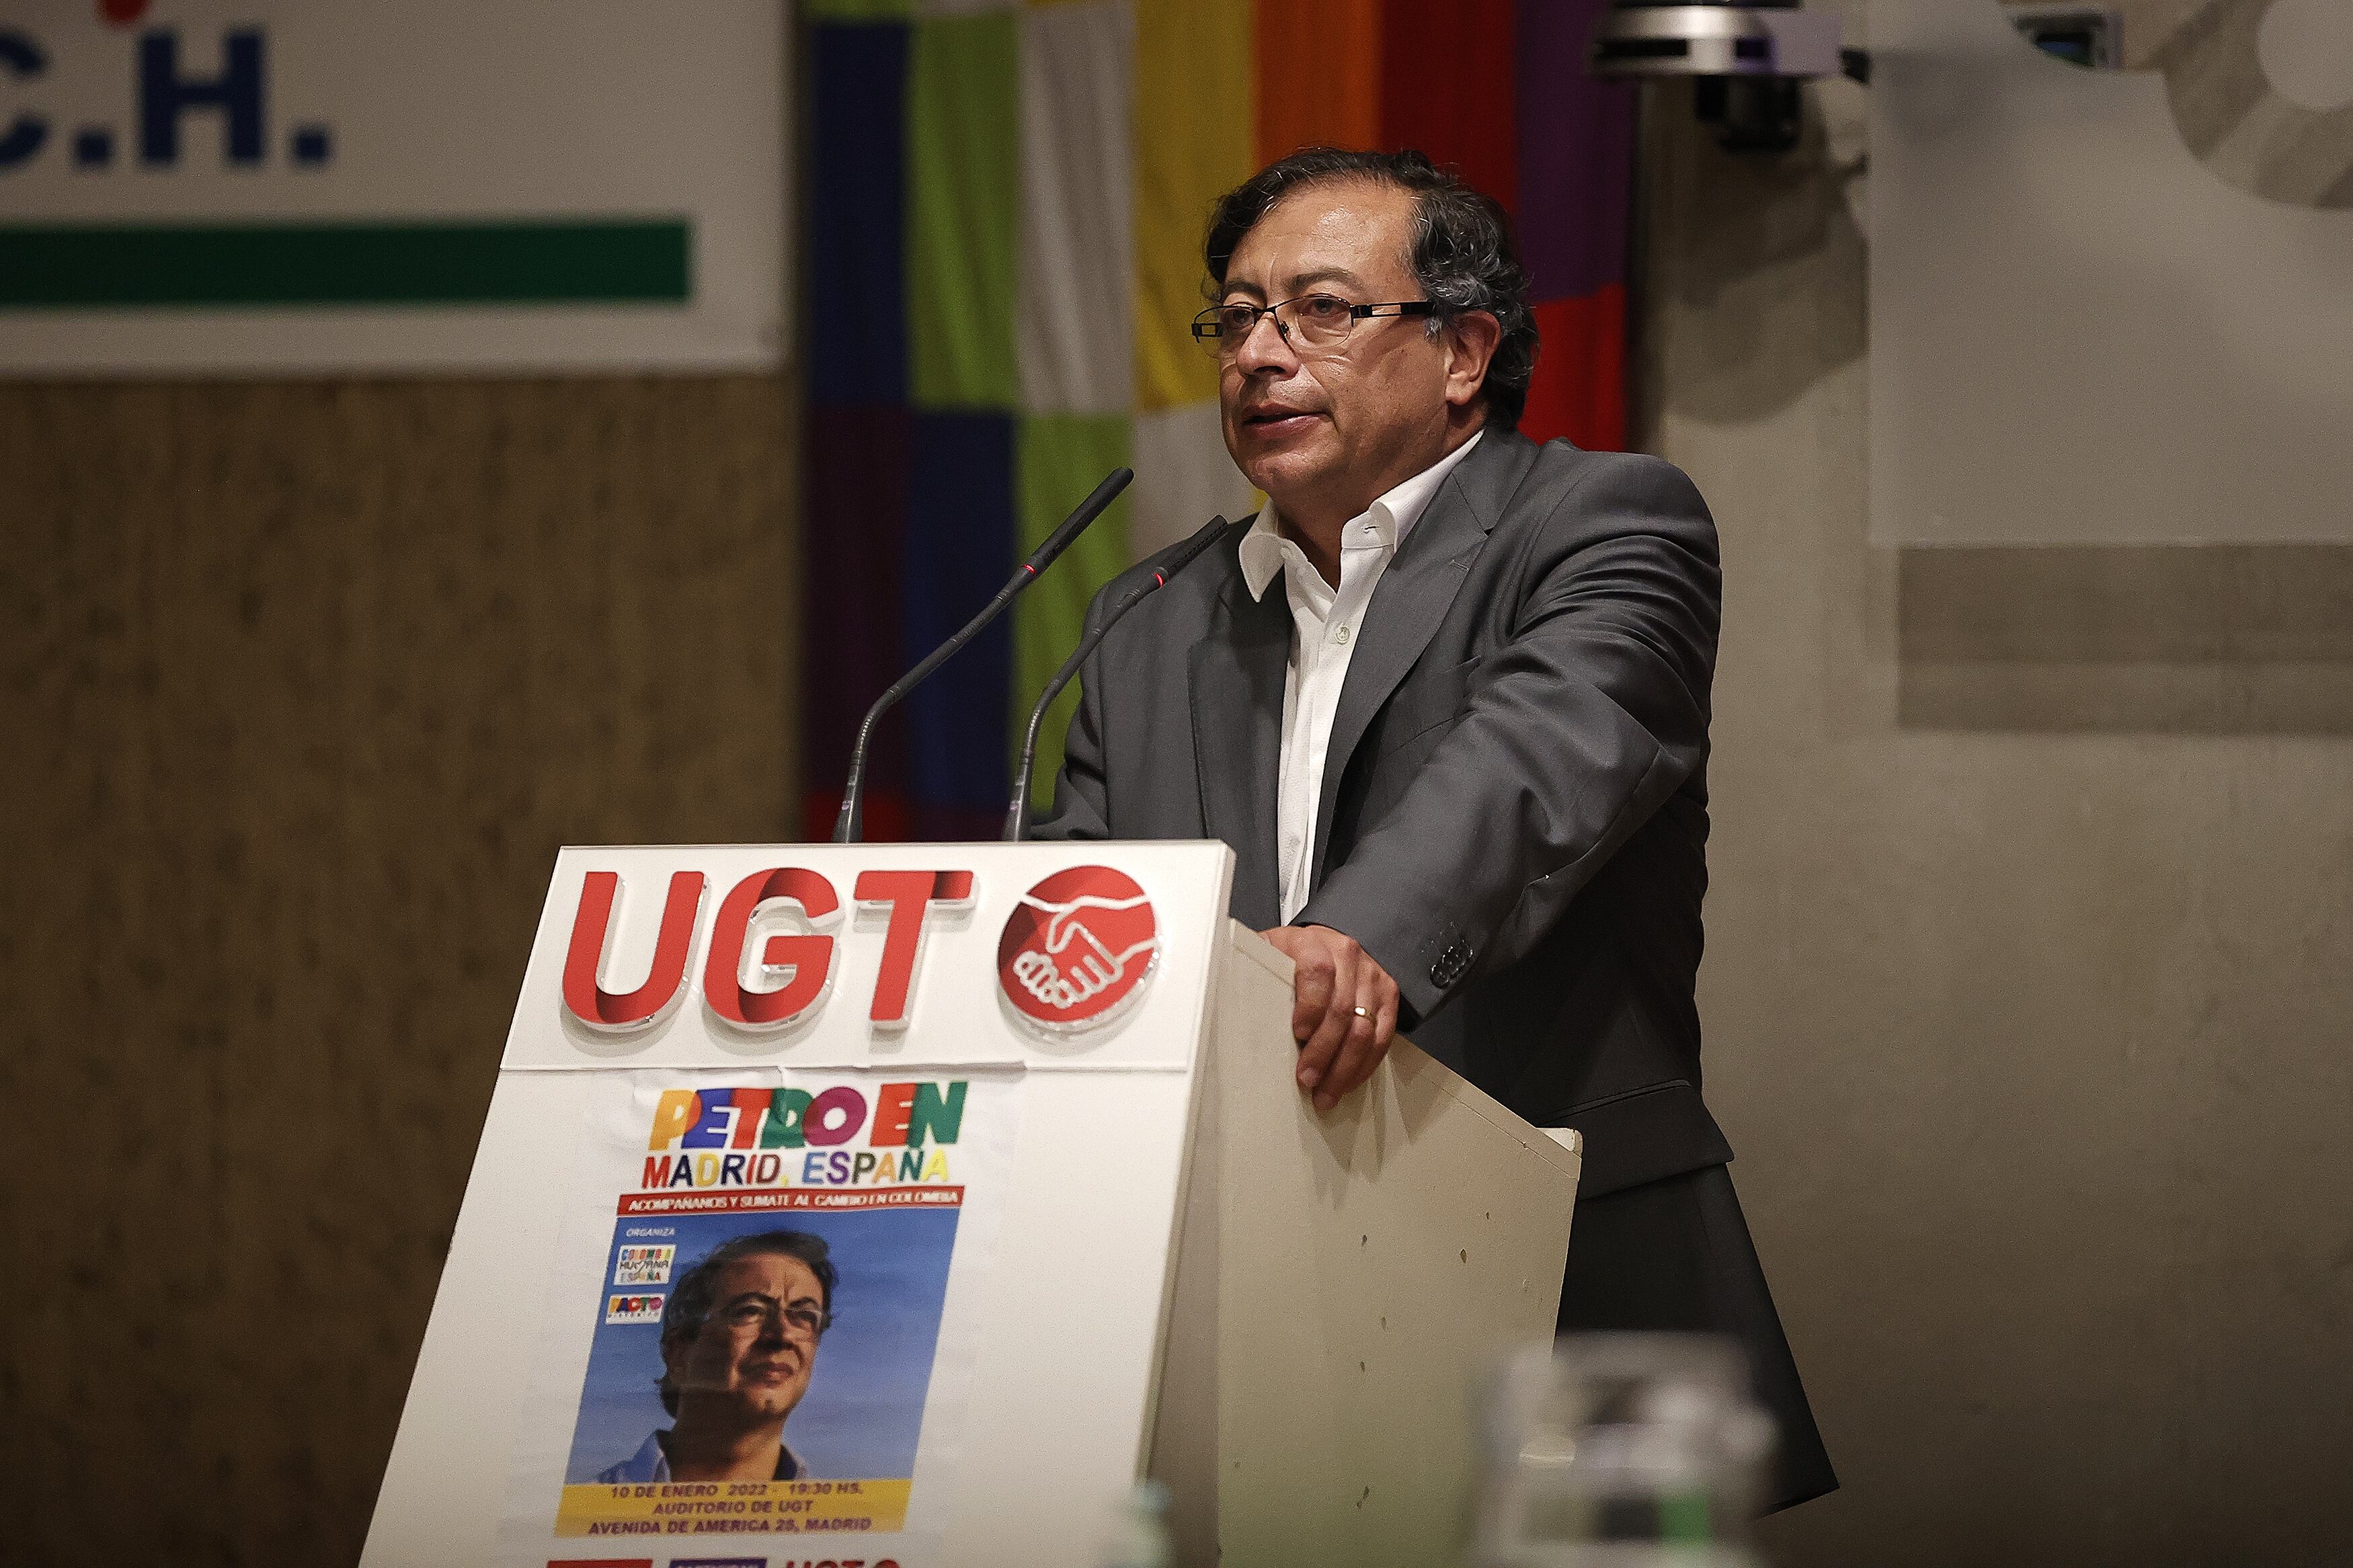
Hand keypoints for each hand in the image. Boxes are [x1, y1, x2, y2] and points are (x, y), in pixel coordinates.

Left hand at [1256, 925, 1399, 1112]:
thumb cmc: (1293, 953)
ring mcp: (1371, 975)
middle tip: (1307, 1078)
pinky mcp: (1387, 994)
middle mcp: (1347, 956)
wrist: (1328, 941)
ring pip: (1365, 1029)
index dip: (1310, 1006)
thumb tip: (1219, 989)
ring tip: (1325, 1092)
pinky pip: (1382, 1036)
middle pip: (1342, 1009)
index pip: (1317, 972)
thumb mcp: (1269, 951)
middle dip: (1323, 1052)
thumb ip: (1251, 968)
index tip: (1298, 1033)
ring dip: (1344, 1068)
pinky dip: (1364, 1064)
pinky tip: (1347, 1079)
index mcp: (1312, 943)